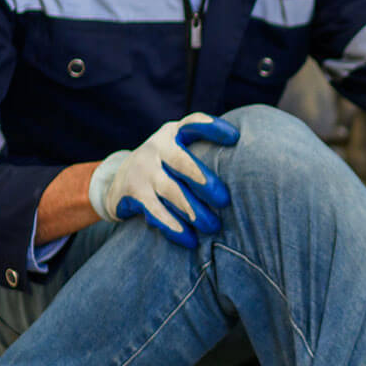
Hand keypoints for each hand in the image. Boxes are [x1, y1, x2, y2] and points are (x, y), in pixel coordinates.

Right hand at [88, 113, 240, 247]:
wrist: (116, 181)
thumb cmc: (165, 168)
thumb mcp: (178, 153)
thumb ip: (203, 154)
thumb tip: (250, 171)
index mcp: (172, 135)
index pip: (192, 125)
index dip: (212, 128)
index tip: (235, 137)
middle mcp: (156, 148)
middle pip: (180, 161)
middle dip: (203, 180)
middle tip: (224, 200)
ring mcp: (142, 170)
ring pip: (169, 190)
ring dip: (192, 210)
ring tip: (212, 226)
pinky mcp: (132, 193)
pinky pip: (155, 212)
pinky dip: (173, 227)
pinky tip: (190, 240)